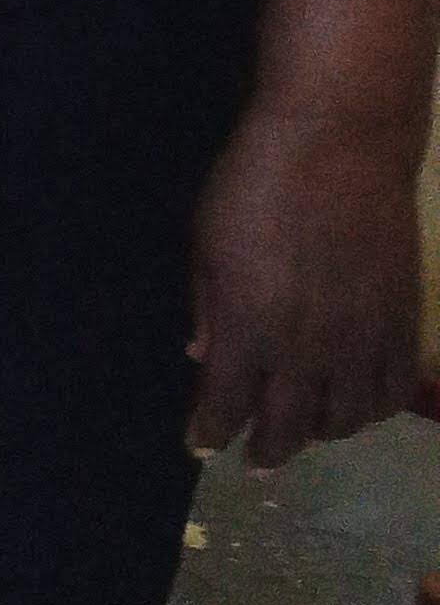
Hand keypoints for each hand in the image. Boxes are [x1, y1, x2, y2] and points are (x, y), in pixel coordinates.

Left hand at [188, 98, 424, 467]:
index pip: (226, 405)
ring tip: (305, 431)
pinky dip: (375, 409)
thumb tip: (204, 357)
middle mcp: (307, 348)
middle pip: (286, 425)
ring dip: (320, 433)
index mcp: (250, 328)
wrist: (340, 143)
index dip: (210, 432)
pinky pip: (394, 388)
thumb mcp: (208, 244)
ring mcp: (361, 338)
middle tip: (254, 461)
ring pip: (346, 418)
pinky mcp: (403, 321)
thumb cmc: (257, 183)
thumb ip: (209, 308)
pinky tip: (359, 406)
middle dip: (265, 449)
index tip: (201, 446)